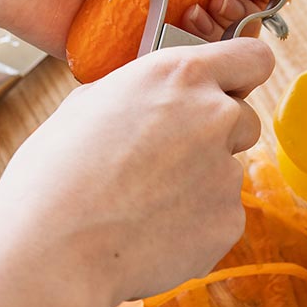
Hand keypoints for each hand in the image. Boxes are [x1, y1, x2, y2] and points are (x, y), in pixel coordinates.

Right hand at [0, 36, 273, 303]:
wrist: (53, 249)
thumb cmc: (56, 172)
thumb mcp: (92, 101)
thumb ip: (145, 92)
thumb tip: (159, 98)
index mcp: (181, 75)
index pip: (254, 57)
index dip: (242, 74)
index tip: (229, 87)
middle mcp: (216, 115)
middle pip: (244, 118)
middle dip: (217, 134)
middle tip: (167, 157)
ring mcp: (226, 171)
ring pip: (228, 170)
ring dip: (200, 182)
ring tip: (143, 201)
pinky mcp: (228, 222)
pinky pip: (221, 215)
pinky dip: (196, 224)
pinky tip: (150, 230)